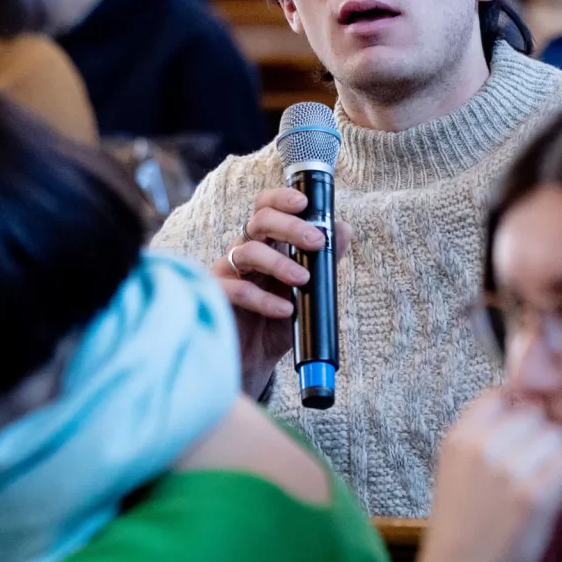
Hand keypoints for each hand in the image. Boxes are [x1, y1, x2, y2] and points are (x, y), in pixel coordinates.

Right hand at [210, 186, 353, 397]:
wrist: (254, 361)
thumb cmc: (277, 322)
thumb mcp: (308, 293)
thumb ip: (324, 262)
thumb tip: (344, 228)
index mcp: (265, 244)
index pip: (267, 209)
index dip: (281, 199)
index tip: (304, 203)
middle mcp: (243, 252)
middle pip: (259, 221)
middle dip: (289, 227)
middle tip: (315, 242)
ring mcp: (227, 273)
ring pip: (247, 252)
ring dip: (279, 263)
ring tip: (303, 281)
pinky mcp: (216, 298)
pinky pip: (237, 289)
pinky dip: (264, 299)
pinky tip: (285, 311)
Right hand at [404, 390, 561, 561]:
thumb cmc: (465, 523)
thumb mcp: (457, 469)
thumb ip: (483, 435)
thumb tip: (528, 402)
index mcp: (458, 437)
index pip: (502, 394)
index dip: (519, 413)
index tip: (521, 440)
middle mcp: (481, 446)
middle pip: (536, 413)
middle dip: (543, 437)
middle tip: (537, 468)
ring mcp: (508, 469)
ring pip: (559, 434)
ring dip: (560, 456)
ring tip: (547, 483)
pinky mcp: (536, 494)